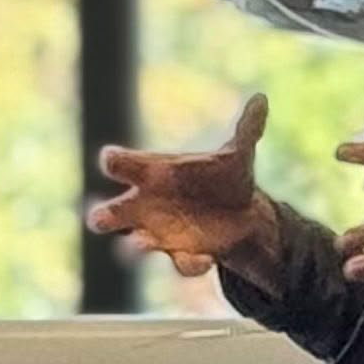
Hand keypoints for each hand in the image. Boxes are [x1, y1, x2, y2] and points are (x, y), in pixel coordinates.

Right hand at [88, 93, 276, 281]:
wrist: (241, 214)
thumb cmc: (223, 178)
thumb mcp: (237, 154)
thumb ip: (247, 129)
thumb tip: (261, 99)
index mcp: (152, 174)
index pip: (120, 165)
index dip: (113, 162)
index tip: (111, 160)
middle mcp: (148, 206)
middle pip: (111, 213)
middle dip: (104, 216)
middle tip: (102, 217)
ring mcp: (162, 234)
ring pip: (135, 246)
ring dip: (135, 247)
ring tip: (142, 244)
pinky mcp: (183, 256)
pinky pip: (181, 263)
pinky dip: (191, 263)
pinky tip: (205, 259)